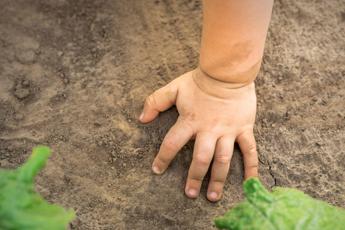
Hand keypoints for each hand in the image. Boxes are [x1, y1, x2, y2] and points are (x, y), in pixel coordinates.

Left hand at [139, 69, 257, 201]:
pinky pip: (250, 151)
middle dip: (194, 178)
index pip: (172, 143)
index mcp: (190, 121)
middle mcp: (209, 130)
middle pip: (201, 159)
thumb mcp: (174, 88)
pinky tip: (250, 182)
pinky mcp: (244, 129)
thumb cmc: (199, 81)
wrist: (227, 72)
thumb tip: (142, 119)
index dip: (163, 158)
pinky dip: (251, 167)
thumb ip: (155, 102)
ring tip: (212, 197)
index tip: (157, 170)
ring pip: (223, 160)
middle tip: (189, 194)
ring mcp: (228, 131)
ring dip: (217, 179)